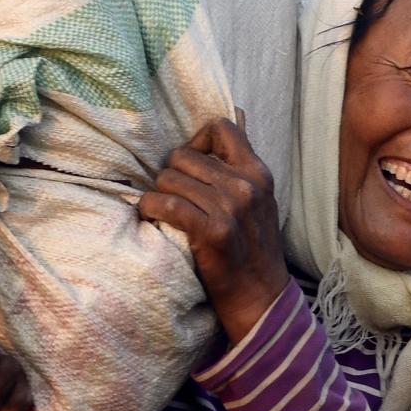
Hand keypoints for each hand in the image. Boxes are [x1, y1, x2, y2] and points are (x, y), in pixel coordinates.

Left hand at [139, 117, 292, 342]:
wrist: (259, 296)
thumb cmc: (252, 248)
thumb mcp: (260, 199)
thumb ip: (242, 164)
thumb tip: (237, 114)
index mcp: (258, 173)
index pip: (221, 127)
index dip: (198, 140)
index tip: (192, 165)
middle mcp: (245, 185)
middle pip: (184, 155)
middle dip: (172, 175)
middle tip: (175, 197)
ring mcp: (229, 208)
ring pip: (169, 178)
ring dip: (159, 194)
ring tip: (164, 211)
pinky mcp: (211, 231)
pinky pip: (165, 203)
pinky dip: (150, 208)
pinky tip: (152, 217)